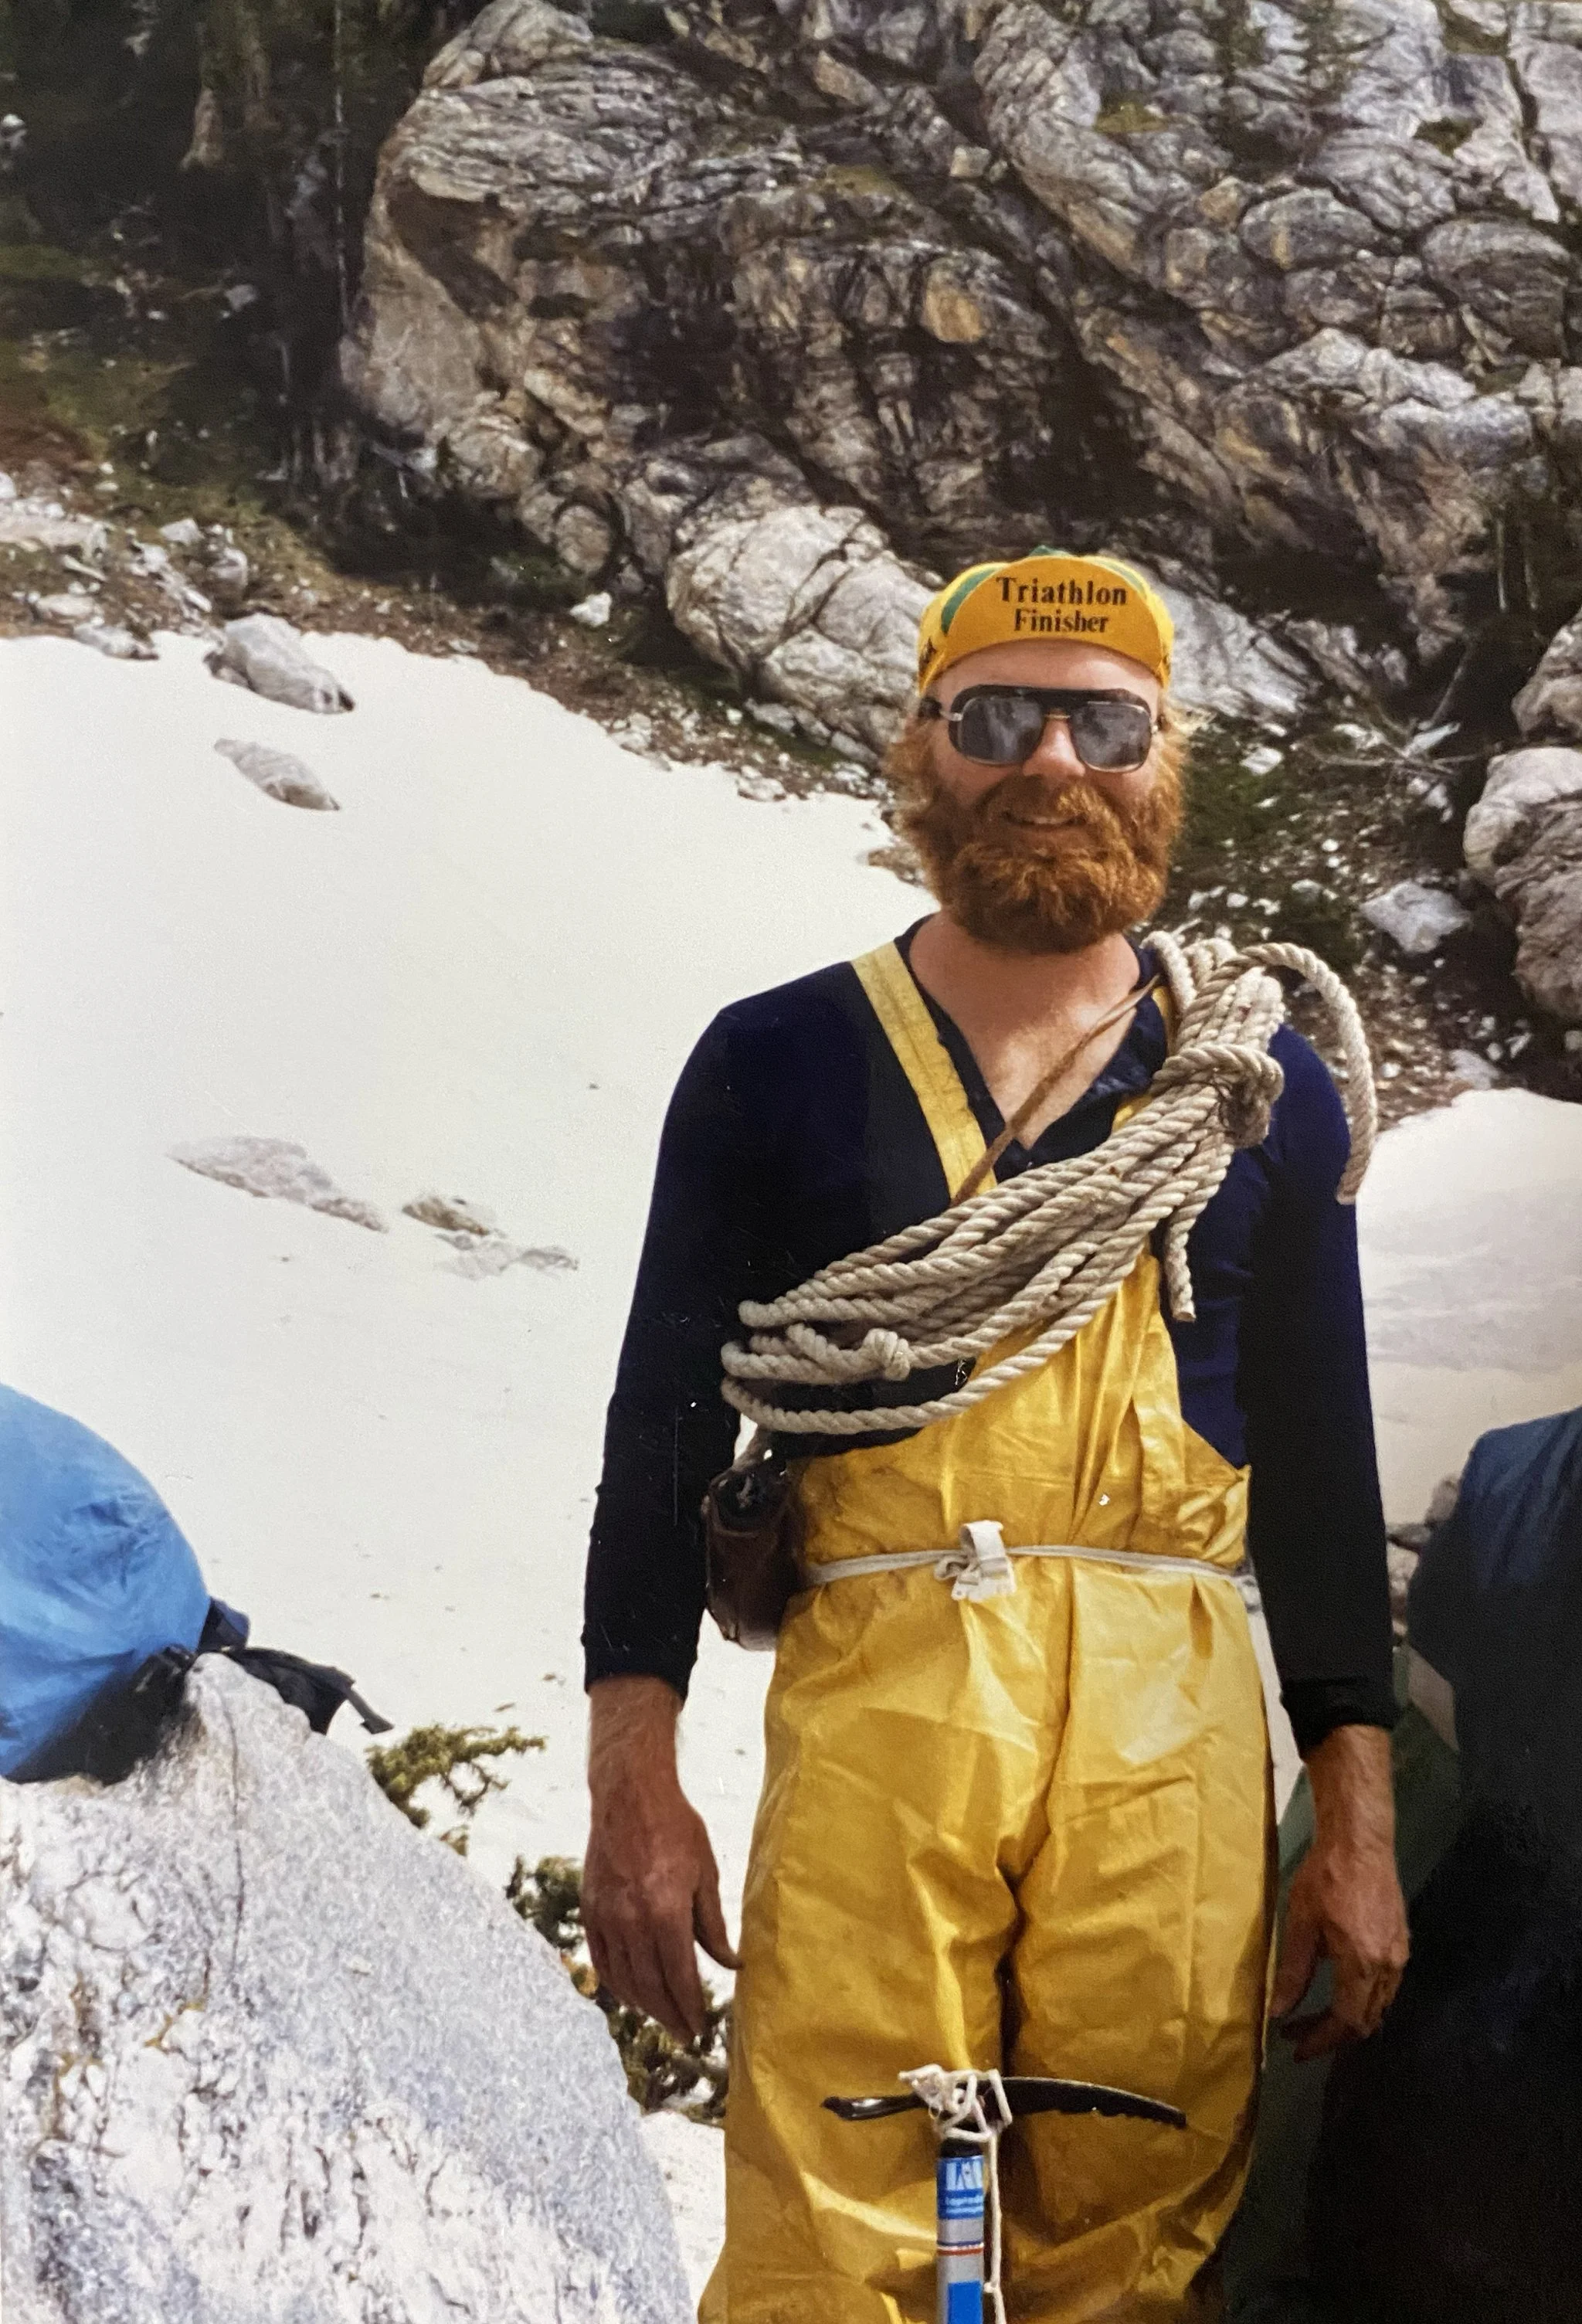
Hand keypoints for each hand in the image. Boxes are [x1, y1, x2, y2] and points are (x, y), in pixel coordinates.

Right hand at [581, 1675, 739, 2041]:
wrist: (629, 1794)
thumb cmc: (675, 1828)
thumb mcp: (706, 1872)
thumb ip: (714, 1925)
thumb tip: (731, 1964)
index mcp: (665, 1912)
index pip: (679, 1977)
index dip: (691, 2008)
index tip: (701, 2028)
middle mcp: (632, 1921)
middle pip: (650, 1986)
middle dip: (670, 2015)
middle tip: (685, 2034)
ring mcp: (606, 1917)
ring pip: (624, 1979)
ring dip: (644, 2005)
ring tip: (663, 2017)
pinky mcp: (590, 1909)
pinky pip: (602, 1959)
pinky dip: (616, 1983)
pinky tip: (630, 1993)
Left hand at [1272, 1723, 1408, 2061]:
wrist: (1360, 1841)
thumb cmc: (1325, 1877)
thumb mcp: (1300, 1924)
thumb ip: (1292, 1973)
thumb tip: (1278, 2012)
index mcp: (1363, 1964)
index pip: (1346, 2022)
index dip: (1321, 2041)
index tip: (1296, 2047)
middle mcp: (1389, 1967)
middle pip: (1366, 2021)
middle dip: (1333, 2035)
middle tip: (1299, 2033)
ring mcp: (1399, 1954)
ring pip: (1378, 2006)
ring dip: (1348, 2018)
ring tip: (1314, 2016)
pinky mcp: (1401, 1942)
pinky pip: (1386, 1987)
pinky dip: (1362, 1999)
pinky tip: (1338, 1989)